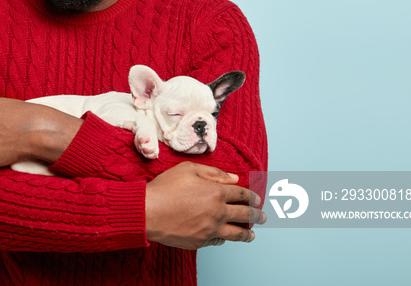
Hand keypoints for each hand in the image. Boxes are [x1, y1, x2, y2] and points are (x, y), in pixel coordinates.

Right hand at [145, 161, 265, 248]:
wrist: (147, 212)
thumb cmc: (165, 188)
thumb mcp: (188, 169)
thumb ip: (213, 173)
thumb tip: (233, 178)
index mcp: (217, 192)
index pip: (242, 194)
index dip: (252, 196)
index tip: (258, 199)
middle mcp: (218, 212)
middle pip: (245, 214)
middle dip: (257, 215)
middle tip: (263, 217)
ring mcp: (210, 229)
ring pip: (236, 233)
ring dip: (247, 233)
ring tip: (252, 234)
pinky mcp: (201, 241)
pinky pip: (219, 241)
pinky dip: (225, 239)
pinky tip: (226, 238)